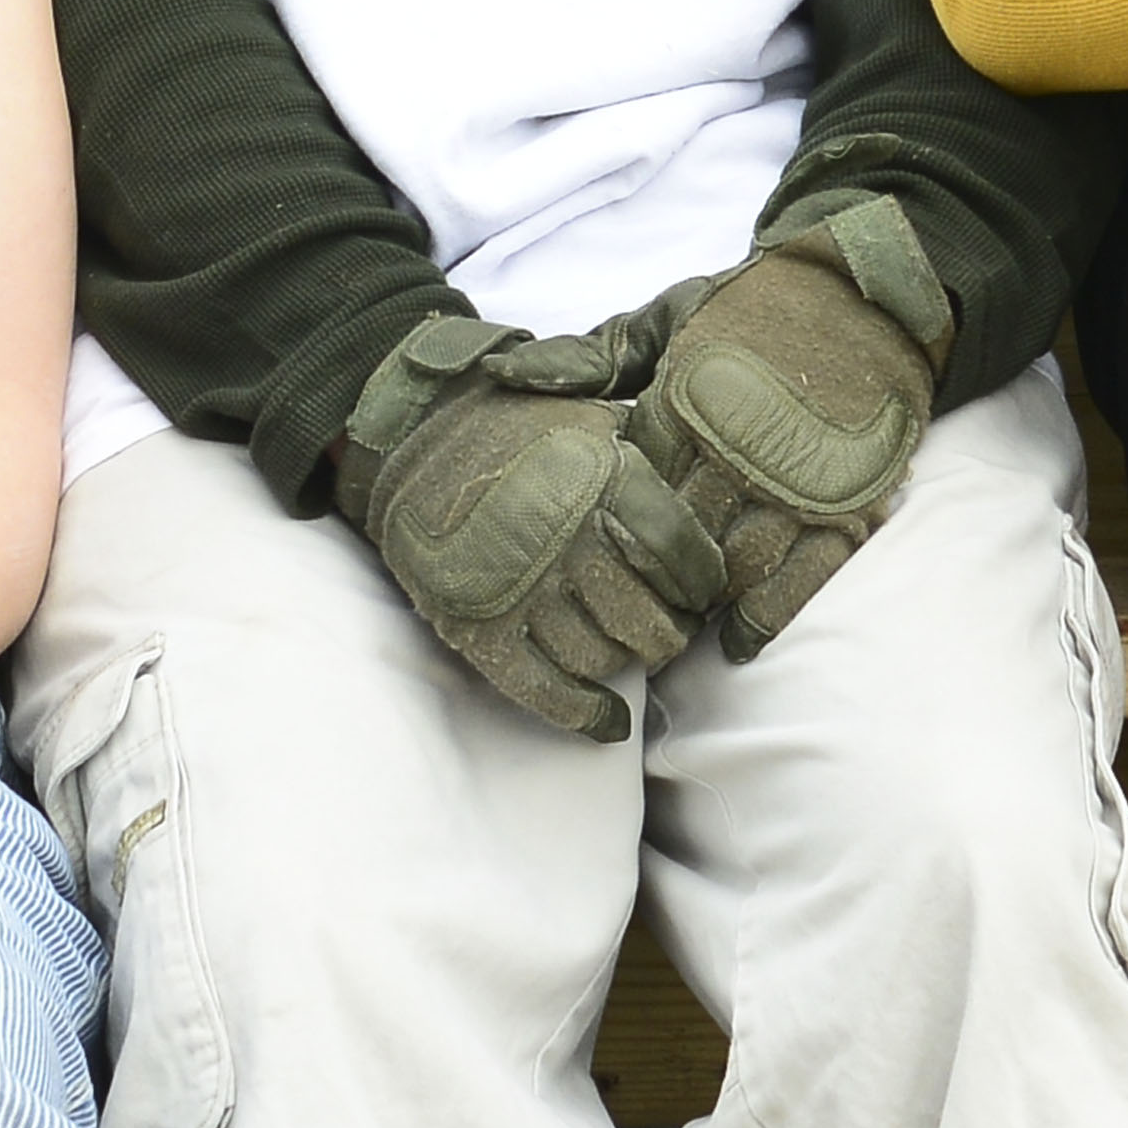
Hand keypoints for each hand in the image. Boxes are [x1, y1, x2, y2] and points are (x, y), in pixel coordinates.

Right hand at [337, 303, 732, 738]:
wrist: (412, 438)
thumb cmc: (517, 427)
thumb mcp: (591, 407)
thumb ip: (650, 439)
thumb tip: (715, 460)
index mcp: (606, 479)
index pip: (684, 558)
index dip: (701, 586)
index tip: (699, 593)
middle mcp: (569, 536)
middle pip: (650, 620)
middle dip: (669, 636)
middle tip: (666, 631)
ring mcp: (521, 587)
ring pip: (602, 658)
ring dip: (623, 665)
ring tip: (627, 651)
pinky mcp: (478, 627)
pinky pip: (544, 691)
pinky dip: (583, 714)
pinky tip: (609, 721)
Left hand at [634, 188, 953, 660]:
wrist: (858, 294)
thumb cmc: (750, 308)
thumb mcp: (666, 316)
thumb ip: (592, 357)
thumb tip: (502, 374)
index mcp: (682, 403)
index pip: (632, 490)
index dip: (612, 528)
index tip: (590, 556)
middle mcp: (737, 448)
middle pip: (679, 538)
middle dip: (654, 575)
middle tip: (629, 609)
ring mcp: (796, 482)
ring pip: (737, 567)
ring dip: (706, 601)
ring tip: (679, 624)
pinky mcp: (848, 502)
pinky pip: (802, 579)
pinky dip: (766, 617)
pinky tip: (737, 640)